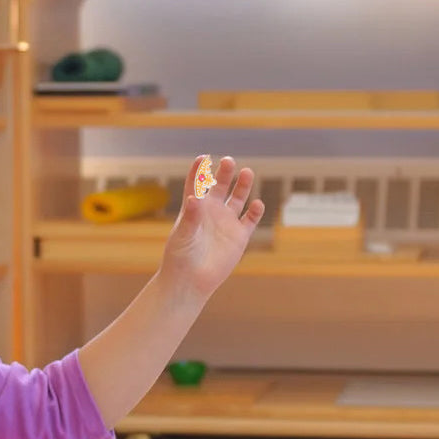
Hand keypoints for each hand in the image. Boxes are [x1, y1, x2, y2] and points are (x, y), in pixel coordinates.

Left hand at [156, 156, 264, 301]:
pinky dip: (256, 211)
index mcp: (194, 207)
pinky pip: (250, 219)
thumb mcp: (183, 235)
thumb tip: (195, 198)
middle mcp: (212, 211)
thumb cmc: (180, 258)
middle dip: (225, 173)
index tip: (203, 158)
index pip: (197, 183)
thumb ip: (190, 216)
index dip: (199, 170)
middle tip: (229, 161)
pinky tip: (258, 204)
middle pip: (220, 186)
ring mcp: (226, 222)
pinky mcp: (239, 236)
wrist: (191, 281)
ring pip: (238, 198)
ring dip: (243, 186)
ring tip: (247, 173)